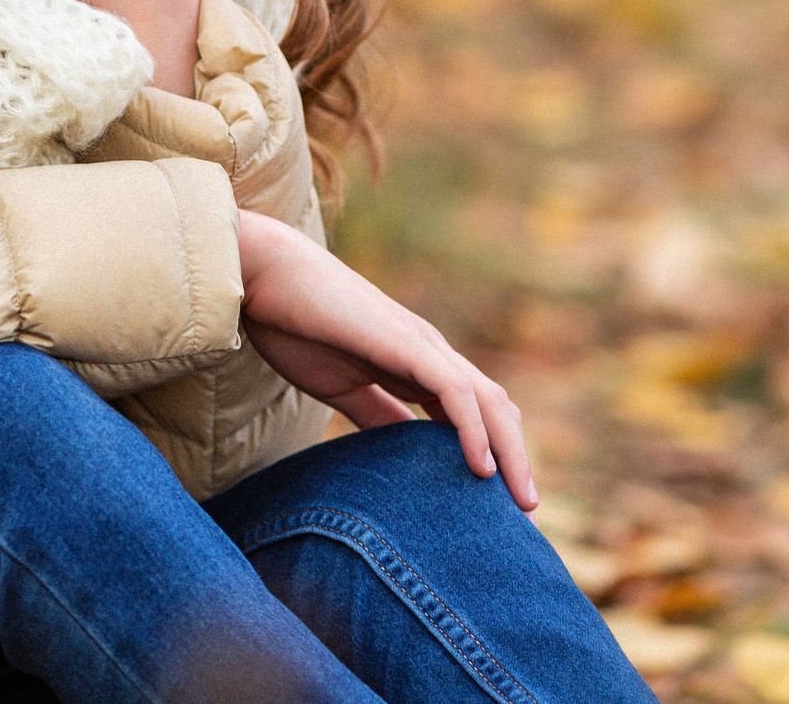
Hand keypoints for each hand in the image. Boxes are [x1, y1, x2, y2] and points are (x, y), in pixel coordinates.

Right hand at [236, 211, 536, 509]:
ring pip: (487, 401)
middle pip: (494, 410)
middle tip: (525, 514)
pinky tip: (480, 467)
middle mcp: (431, 354)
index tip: (497, 508)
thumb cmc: (294, 326)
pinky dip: (474, 429)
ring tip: (519, 501)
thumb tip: (402, 452)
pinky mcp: (405, 343)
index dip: (493, 457)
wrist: (264, 274)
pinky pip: (453, 391)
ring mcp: (421, 345)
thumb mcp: (343, 387)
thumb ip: (377, 415)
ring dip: (510, 452)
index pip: (473, 415)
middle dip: (514, 461)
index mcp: (417, 365)